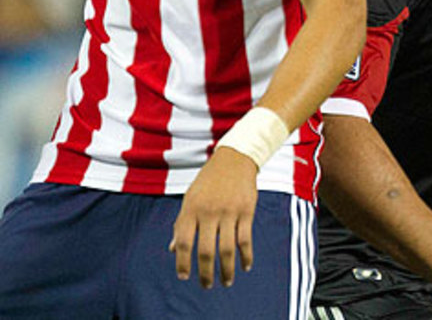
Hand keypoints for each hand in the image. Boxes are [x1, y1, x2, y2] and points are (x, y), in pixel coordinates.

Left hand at [170, 146, 258, 287]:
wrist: (235, 158)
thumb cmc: (209, 180)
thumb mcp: (190, 198)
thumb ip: (181, 223)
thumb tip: (172, 249)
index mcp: (191, 209)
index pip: (182, 242)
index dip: (182, 262)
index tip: (184, 276)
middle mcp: (209, 212)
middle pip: (205, 250)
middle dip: (205, 272)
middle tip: (206, 285)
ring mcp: (229, 212)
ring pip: (227, 248)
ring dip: (227, 269)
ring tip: (226, 281)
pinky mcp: (246, 211)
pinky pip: (245, 239)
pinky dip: (246, 255)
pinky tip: (245, 266)